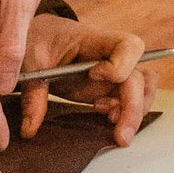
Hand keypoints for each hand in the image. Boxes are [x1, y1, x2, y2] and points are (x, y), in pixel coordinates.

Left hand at [15, 18, 160, 147]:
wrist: (36, 38)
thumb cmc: (36, 40)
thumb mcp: (29, 62)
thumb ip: (33, 94)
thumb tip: (30, 129)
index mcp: (94, 39)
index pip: (129, 45)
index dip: (121, 65)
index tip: (94, 75)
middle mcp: (110, 56)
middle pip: (141, 76)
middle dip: (134, 107)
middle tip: (120, 134)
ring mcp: (111, 73)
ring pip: (143, 89)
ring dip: (134, 111)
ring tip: (112, 124)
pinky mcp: (107, 88)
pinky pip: (129, 100)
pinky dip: (124, 114)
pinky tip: (104, 118)